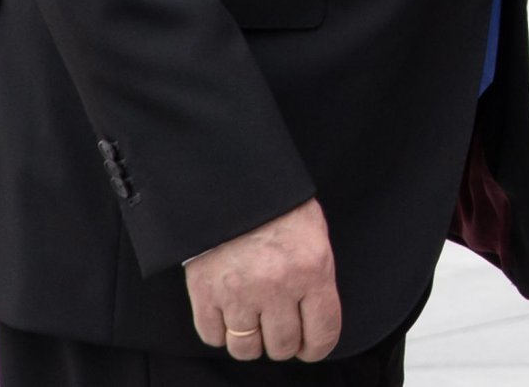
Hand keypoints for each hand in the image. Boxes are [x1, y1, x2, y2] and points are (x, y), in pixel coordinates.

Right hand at [185, 197, 341, 362]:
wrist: (233, 179)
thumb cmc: (278, 204)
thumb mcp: (313, 233)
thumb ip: (316, 277)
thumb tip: (316, 317)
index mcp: (312, 269)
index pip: (323, 334)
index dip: (317, 346)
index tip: (311, 346)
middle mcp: (277, 287)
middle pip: (283, 347)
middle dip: (283, 341)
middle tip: (280, 325)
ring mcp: (239, 293)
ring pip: (246, 349)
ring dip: (251, 339)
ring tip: (253, 318)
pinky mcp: (206, 294)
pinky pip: (214, 338)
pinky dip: (221, 331)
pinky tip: (228, 311)